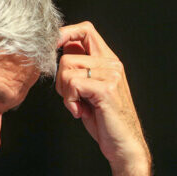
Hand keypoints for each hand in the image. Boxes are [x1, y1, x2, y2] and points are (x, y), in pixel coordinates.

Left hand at [55, 21, 151, 175]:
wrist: (124, 145)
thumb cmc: (105, 120)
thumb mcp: (90, 89)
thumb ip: (80, 69)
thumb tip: (61, 48)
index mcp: (109, 61)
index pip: (86, 30)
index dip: (65, 34)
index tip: (52, 48)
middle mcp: (112, 64)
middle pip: (67, 54)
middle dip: (60, 78)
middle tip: (71, 97)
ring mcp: (111, 75)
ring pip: (66, 69)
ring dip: (65, 93)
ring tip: (79, 106)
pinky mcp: (106, 89)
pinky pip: (72, 84)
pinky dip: (70, 101)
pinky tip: (81, 112)